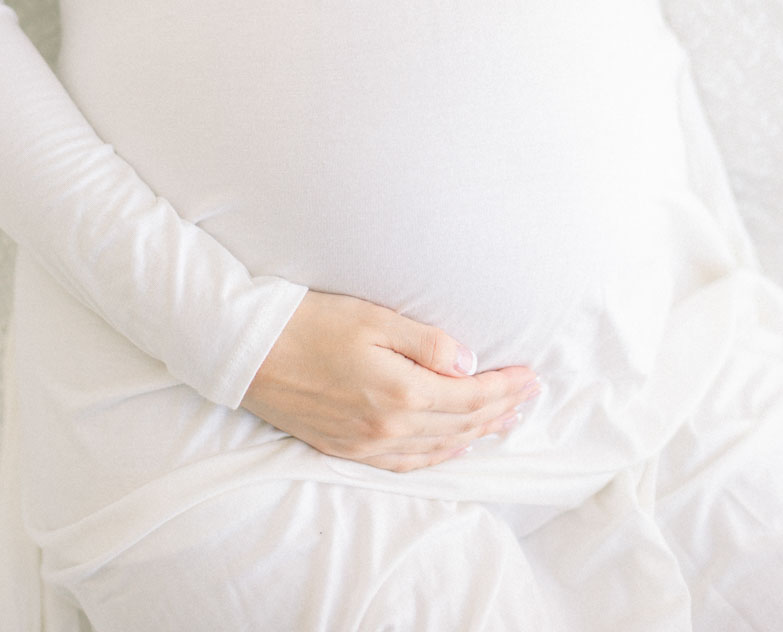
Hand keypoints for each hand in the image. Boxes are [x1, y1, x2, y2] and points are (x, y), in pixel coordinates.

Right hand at [240, 289, 542, 472]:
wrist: (251, 350)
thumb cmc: (311, 323)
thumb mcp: (374, 319)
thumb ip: (425, 343)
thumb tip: (468, 363)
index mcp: (399, 394)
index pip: (470, 398)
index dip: (505, 388)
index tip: (531, 376)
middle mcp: (387, 429)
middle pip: (461, 427)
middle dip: (500, 410)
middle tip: (530, 396)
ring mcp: (366, 445)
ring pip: (438, 449)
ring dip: (476, 436)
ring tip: (504, 422)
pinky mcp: (347, 450)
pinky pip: (406, 464)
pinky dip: (438, 457)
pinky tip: (452, 449)